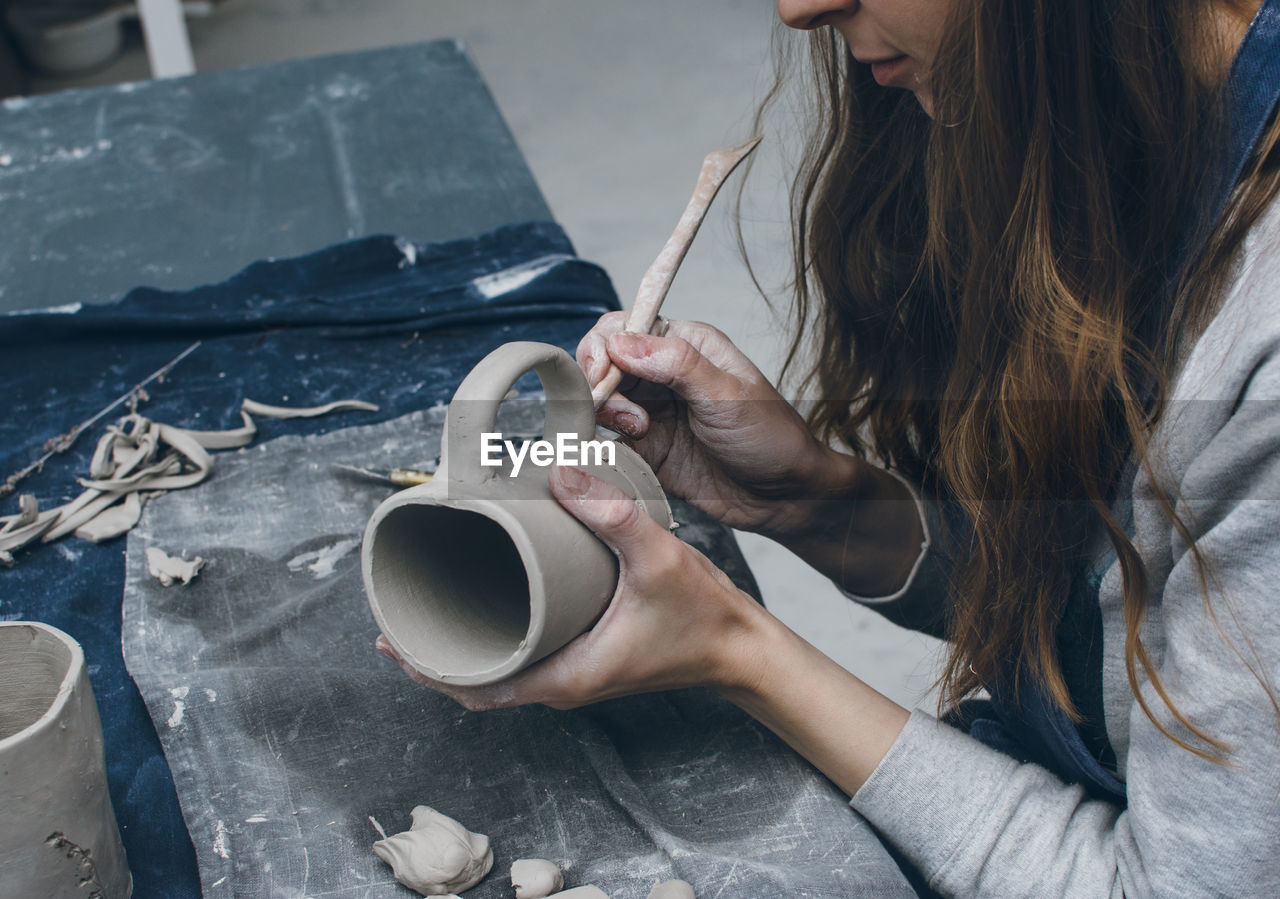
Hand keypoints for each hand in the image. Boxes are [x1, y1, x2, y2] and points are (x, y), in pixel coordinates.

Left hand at [375, 465, 766, 709]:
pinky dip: (497, 635)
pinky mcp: (587, 657)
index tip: (393, 638)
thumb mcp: (657, 558)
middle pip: (478, 680)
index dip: (427, 668)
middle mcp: (563, 682)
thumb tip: (558, 470)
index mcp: (565, 675)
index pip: (476, 689)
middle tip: (400, 609)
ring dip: (463, 643)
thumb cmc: (704, 617)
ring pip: (500, 669)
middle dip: (434, 652)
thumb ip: (611, 513)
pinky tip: (488, 599)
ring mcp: (574, 673)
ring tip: (430, 601)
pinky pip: (526, 654)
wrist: (743, 647)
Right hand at [579, 313, 925, 597]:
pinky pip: (606, 442)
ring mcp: (649, 413)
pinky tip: (622, 455)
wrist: (786, 496)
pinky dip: (601, 447)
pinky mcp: (645, 451)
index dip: (603, 347)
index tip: (603, 374)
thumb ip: (676, 365)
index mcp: (683, 345)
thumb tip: (623, 342)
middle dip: (598, 384)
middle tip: (621, 411)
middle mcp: (660, 375)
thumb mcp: (728, 395)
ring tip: (639, 431)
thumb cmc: (770, 437)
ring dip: (604, 415)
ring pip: (599, 403)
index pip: (623, 328)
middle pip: (601, 364)